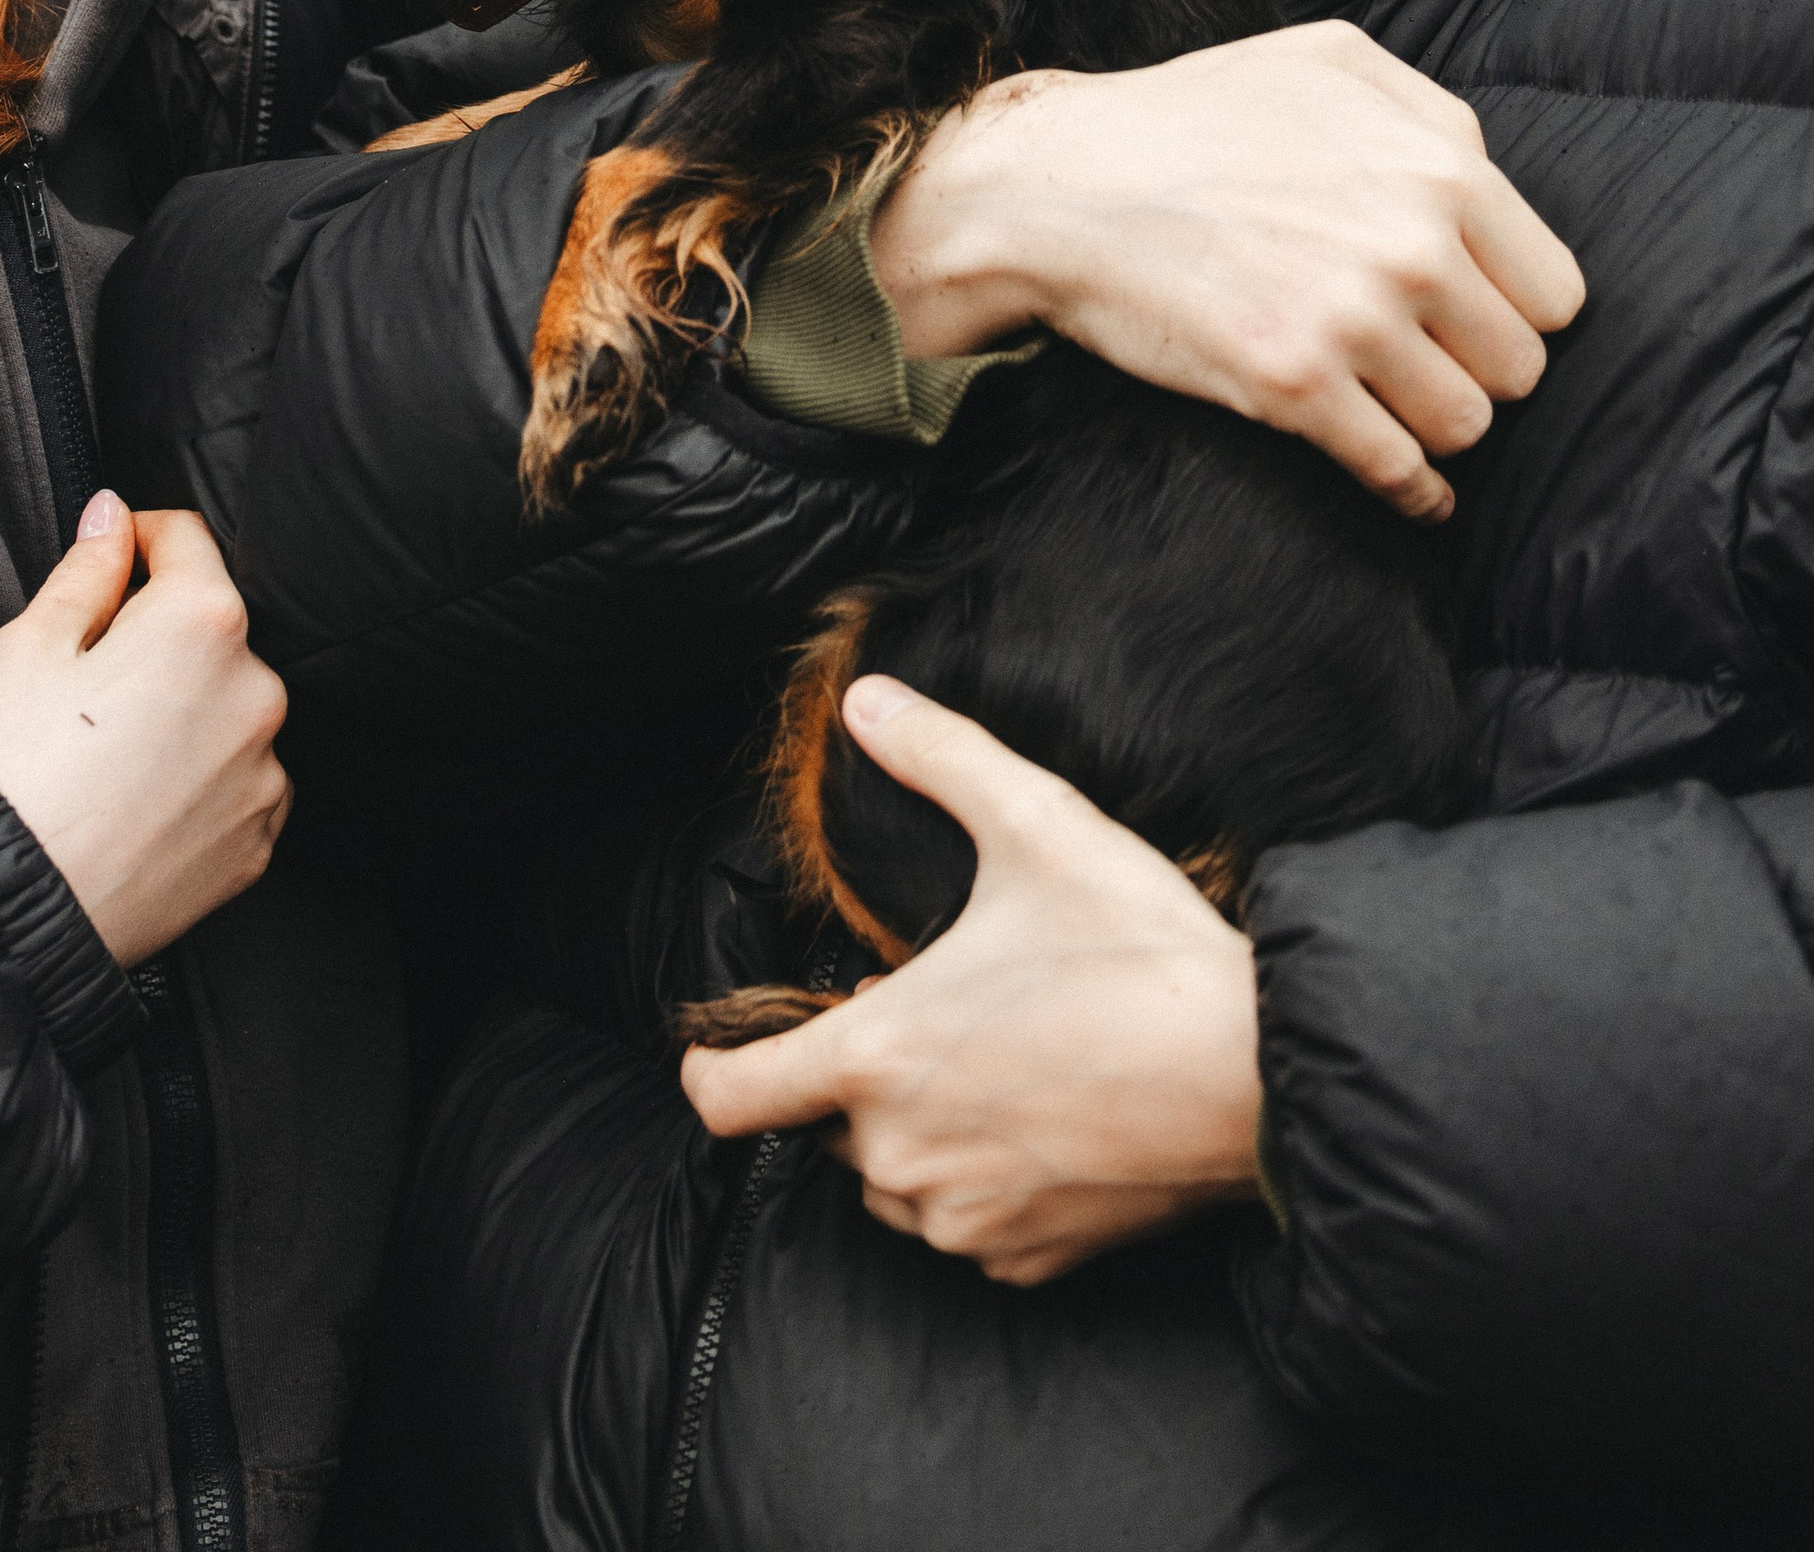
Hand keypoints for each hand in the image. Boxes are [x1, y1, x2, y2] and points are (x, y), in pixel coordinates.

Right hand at [0, 494, 289, 960]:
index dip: (137, 540)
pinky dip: (200, 778)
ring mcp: (266, 768)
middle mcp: (256, 688)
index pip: (185, 538)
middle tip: (88, 682)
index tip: (108, 562)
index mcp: (203, 621)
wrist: (17, 910)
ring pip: (227, 706)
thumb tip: (113, 515)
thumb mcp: (29, 646)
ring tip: (110, 753)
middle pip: (211, 628)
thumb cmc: (14, 771)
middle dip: (158, 637)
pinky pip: (237, 779)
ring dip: (185, 709)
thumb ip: (86, 569)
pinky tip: (139, 797)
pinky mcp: (261, 835)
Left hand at [682, 677, 1261, 1281]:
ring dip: (915, 1135)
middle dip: (859, 1077)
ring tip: (990, 1065)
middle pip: (827, 1129)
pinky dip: (982, 1185)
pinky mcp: (1030, 1262)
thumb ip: (938, 755)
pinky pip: (968, 1229)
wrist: (1255, 1080)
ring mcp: (966, 1220)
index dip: (709, 1075)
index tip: (713, 1058)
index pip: (732, 1101)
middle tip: (934, 1016)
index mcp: (876, 1059)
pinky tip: (1041, 1124)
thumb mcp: (1036, 824)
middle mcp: (902, 1157)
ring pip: (894, 1183)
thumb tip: (864, 701)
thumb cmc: (1139, 953)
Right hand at [870, 22, 1582, 519]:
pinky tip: (1402, 485)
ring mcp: (1352, 319)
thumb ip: (1431, 114)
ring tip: (1388, 403)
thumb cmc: (1190, 116)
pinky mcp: (1292, 387)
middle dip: (1472, 369)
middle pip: (1519, 368)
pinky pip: (1399, 473)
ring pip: (1465, 426)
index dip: (1510, 310)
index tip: (1467, 317)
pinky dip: (1409, 492)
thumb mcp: (1327, 62)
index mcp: (1438, 167)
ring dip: (1430, 425)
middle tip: (1416, 358)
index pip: (1555, 292)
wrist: (1054, 183)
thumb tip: (1486, 174)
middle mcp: (1411, 244)